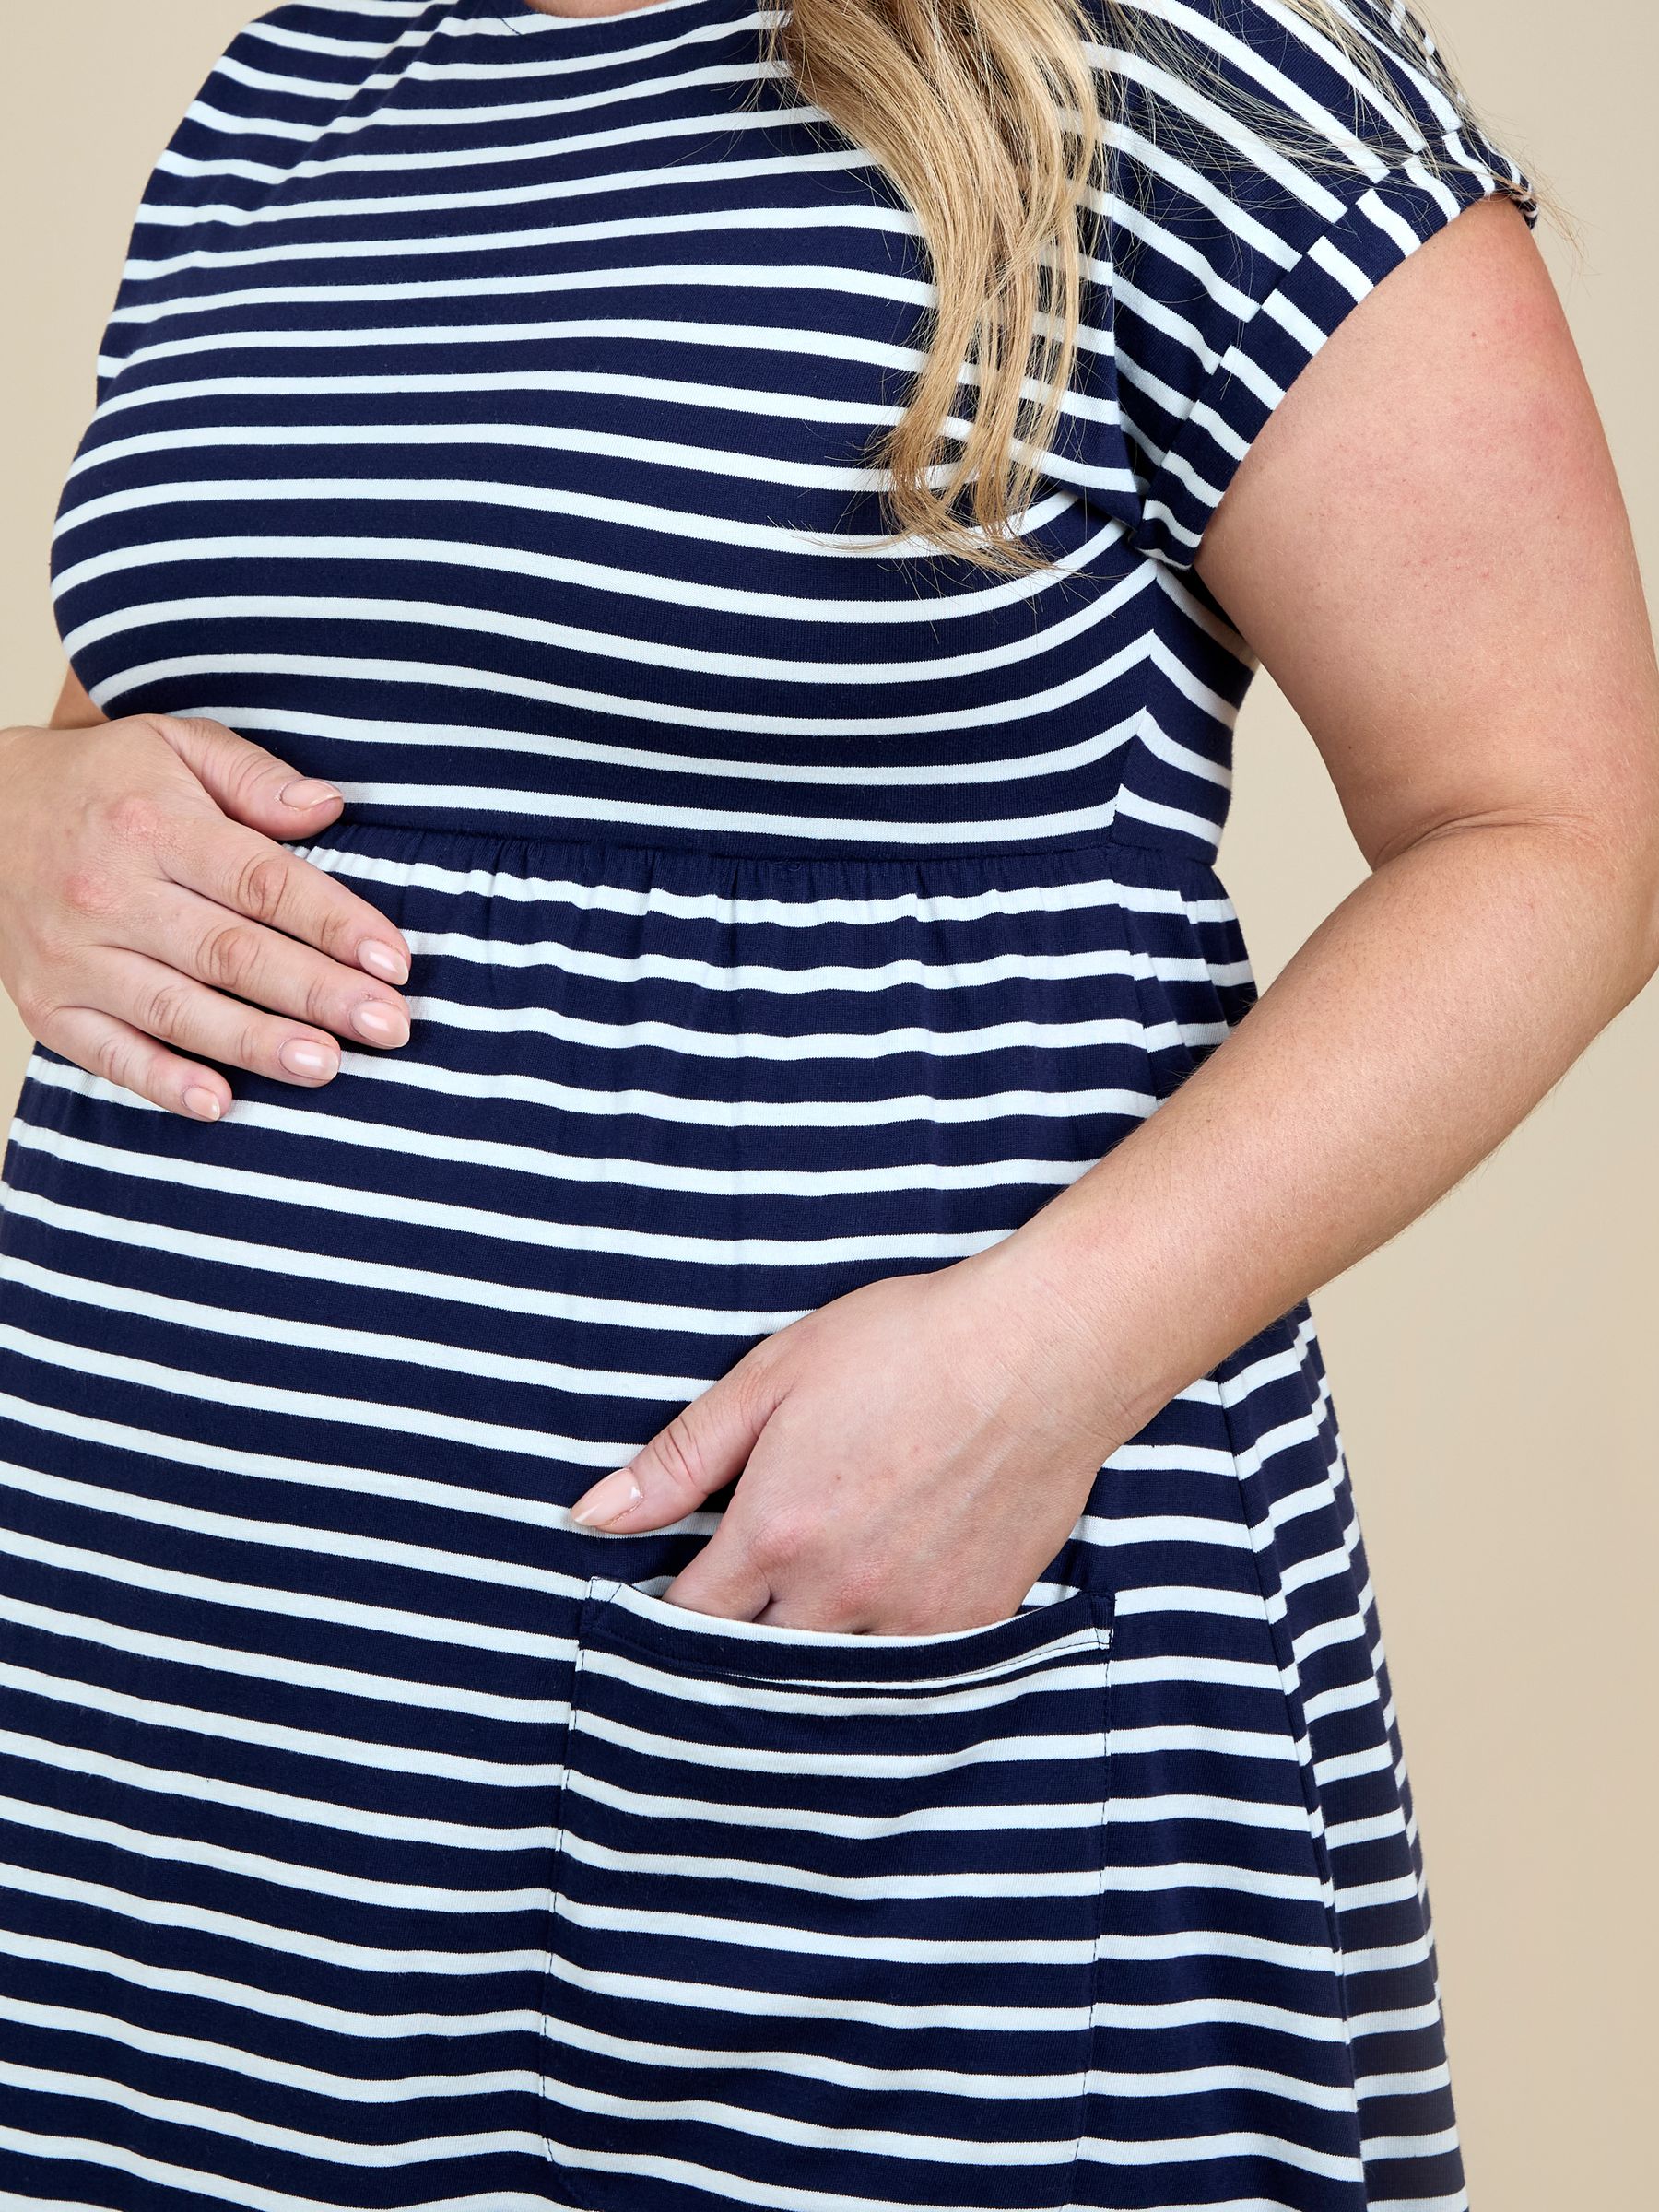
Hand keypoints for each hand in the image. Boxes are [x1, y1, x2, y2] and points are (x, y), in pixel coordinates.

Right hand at [0, 712, 412, 1120]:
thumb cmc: (107, 784)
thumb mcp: (175, 745)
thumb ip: (254, 777)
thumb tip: (329, 807)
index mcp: (155, 826)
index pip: (262, 881)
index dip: (335, 923)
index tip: (394, 961)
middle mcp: (111, 893)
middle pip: (230, 953)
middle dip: (317, 993)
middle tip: (388, 1027)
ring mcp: (74, 956)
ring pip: (179, 1010)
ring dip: (256, 1043)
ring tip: (326, 1066)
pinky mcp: (47, 1006)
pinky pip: (109, 1053)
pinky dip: (163, 1082)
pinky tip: (221, 1103)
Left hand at [568, 1238, 1132, 1632]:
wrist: (1044, 1351)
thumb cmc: (906, 1344)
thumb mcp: (773, 1377)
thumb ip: (680, 1457)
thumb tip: (591, 1517)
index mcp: (775, 1534)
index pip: (691, 1620)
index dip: (668, 1616)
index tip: (669, 1600)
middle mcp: (838, 1592)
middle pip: (754, 1663)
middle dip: (730, 1646)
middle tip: (729, 1618)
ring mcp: (912, 1615)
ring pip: (830, 1672)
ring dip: (804, 1654)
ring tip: (798, 1618)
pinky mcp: (974, 1618)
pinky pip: (907, 1667)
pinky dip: (879, 1651)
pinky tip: (874, 1612)